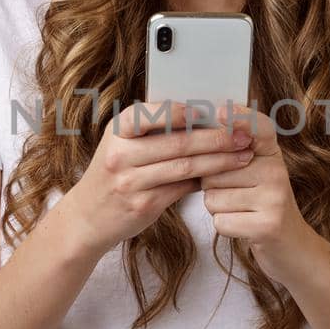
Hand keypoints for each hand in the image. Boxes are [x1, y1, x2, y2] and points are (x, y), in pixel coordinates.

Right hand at [64, 100, 255, 255]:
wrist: (87, 218)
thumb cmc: (112, 175)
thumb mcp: (120, 145)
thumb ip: (151, 132)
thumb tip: (201, 118)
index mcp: (117, 132)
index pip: (147, 114)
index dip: (179, 112)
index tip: (208, 110)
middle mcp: (121, 155)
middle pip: (176, 142)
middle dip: (215, 137)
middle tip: (242, 134)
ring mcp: (131, 182)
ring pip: (184, 166)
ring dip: (218, 160)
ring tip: (242, 155)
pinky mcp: (143, 204)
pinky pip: (181, 188)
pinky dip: (204, 180)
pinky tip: (222, 175)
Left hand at [199, 103, 309, 262]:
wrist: (292, 247)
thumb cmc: (262, 205)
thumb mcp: (256, 173)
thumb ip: (232, 153)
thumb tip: (197, 135)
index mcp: (272, 155)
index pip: (259, 128)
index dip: (240, 118)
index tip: (220, 111)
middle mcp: (277, 172)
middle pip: (216, 170)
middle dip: (212, 185)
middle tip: (235, 194)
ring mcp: (275, 198)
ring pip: (214, 197)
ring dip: (218, 208)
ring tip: (241, 210)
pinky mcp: (268, 224)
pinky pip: (221, 220)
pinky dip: (225, 226)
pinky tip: (243, 225)